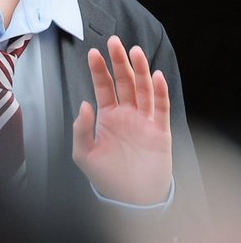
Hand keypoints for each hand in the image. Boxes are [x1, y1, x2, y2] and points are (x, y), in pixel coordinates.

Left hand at [72, 35, 171, 204]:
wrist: (132, 201)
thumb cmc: (108, 178)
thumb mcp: (85, 155)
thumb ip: (81, 130)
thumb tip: (84, 104)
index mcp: (108, 116)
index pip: (104, 86)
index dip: (99, 70)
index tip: (93, 52)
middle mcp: (127, 114)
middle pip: (124, 81)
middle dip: (119, 61)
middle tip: (114, 41)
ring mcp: (144, 120)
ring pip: (143, 89)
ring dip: (140, 70)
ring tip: (135, 52)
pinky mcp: (160, 131)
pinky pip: (161, 107)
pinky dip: (160, 91)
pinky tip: (156, 75)